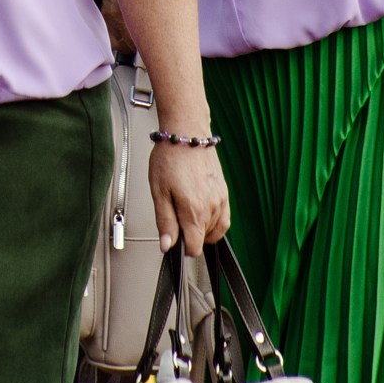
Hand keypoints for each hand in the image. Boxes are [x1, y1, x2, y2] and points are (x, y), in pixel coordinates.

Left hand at [148, 140, 230, 256]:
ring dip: (202, 228)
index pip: (195, 247)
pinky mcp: (224, 192)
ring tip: (186, 210)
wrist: (187, 134)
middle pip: (204, 239)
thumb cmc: (170, 157)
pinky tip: (201, 210)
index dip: (182, 248)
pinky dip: (214, 221)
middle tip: (175, 216)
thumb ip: (165, 222)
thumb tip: (167, 245)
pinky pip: (224, 217)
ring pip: (215, 229)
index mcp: (194, 211)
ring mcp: (221, 199)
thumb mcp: (159, 191)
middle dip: (189, 234)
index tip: (174, 240)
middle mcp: (212, 207)